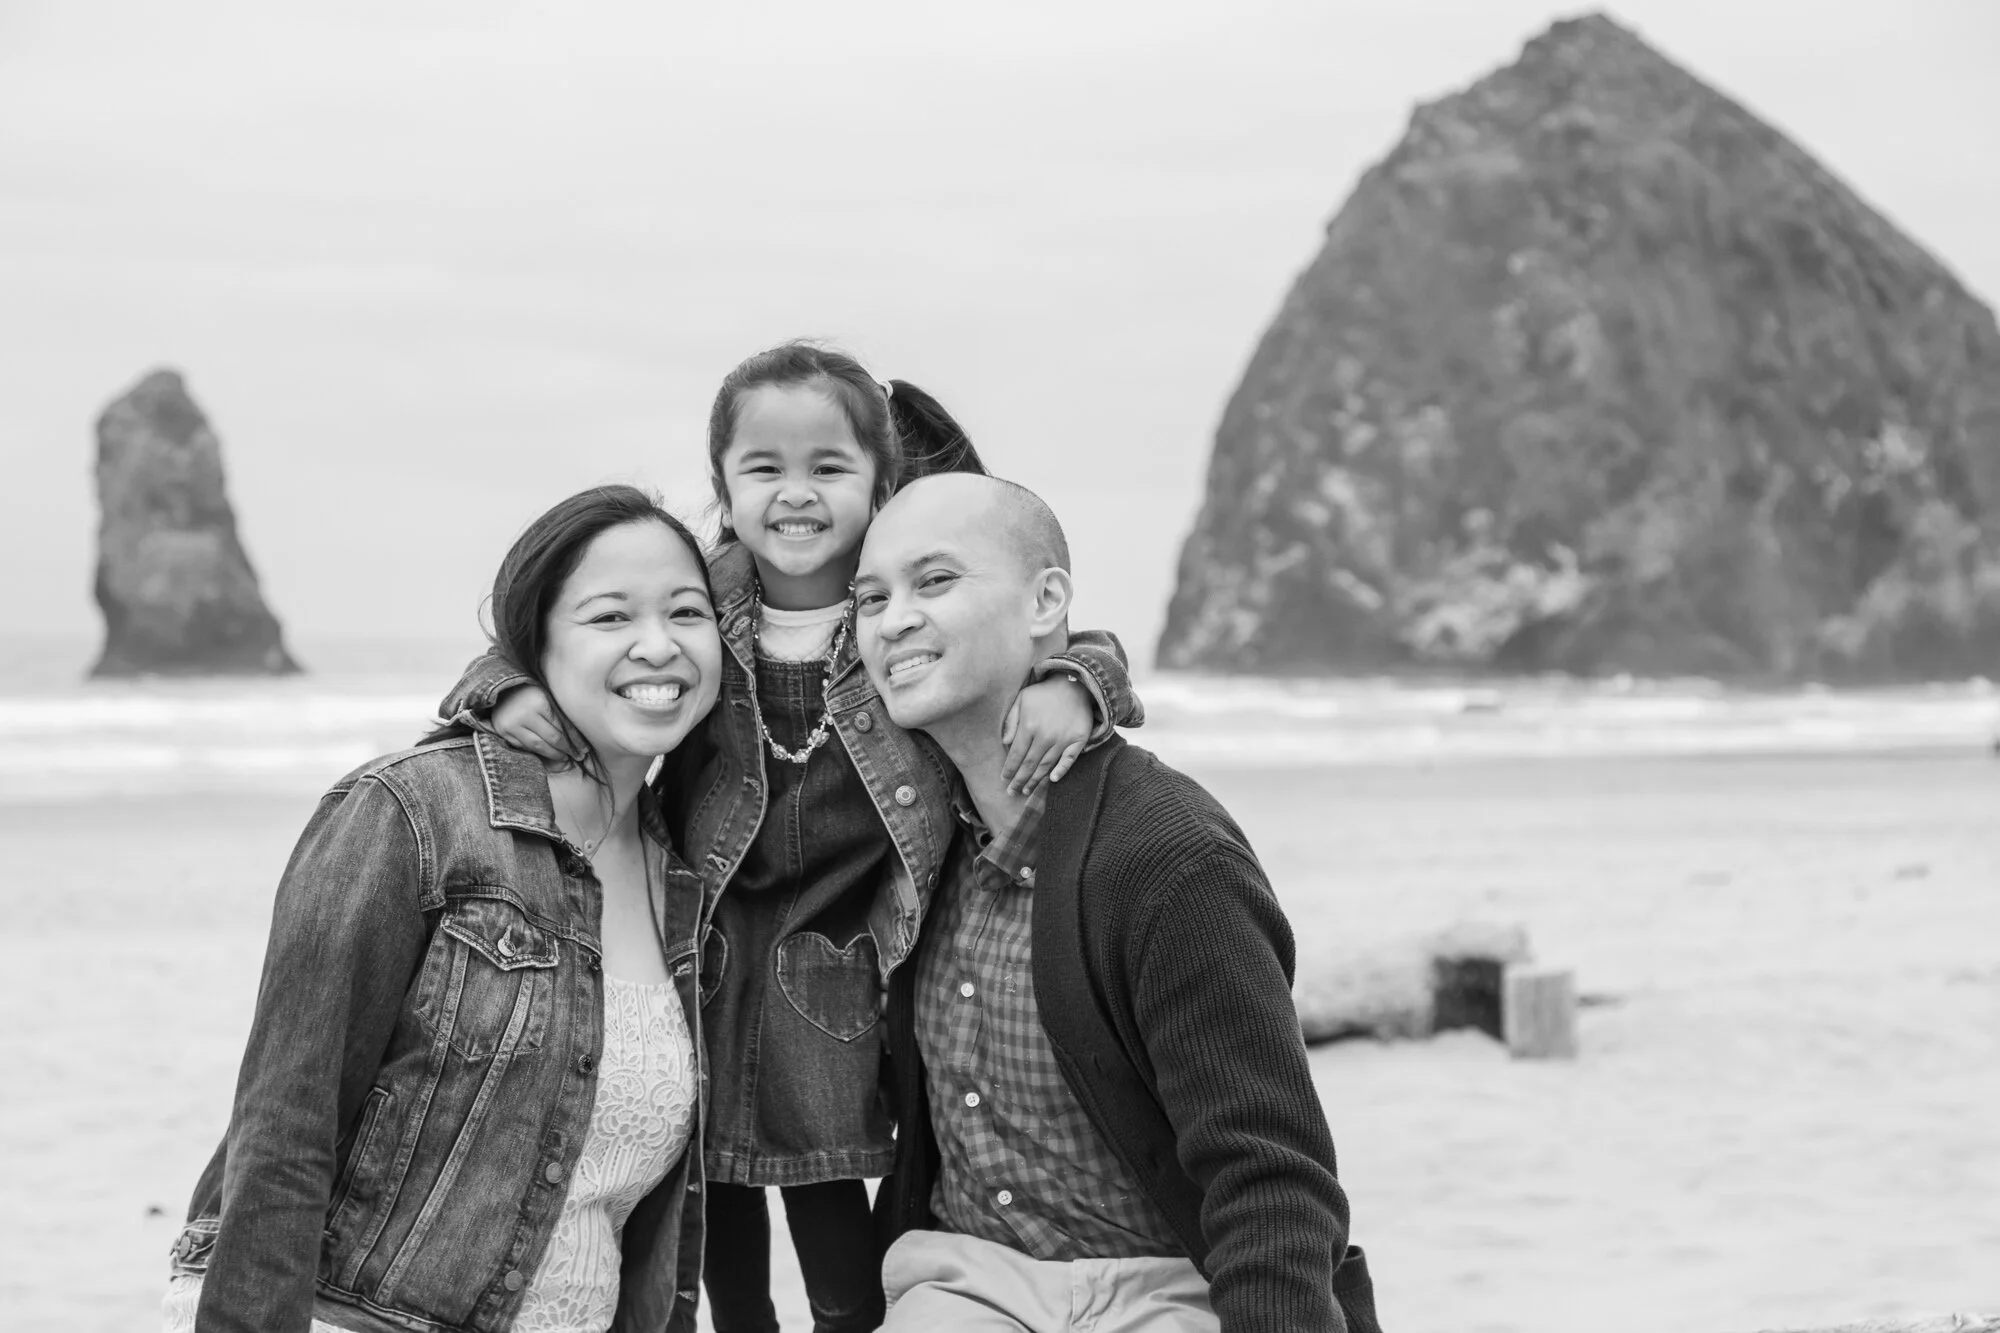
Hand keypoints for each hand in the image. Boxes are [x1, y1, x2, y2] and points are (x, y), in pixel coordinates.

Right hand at [492, 684, 581, 767]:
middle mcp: (525, 714)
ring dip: (554, 755)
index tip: (584, 749)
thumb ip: (561, 716)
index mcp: (540, 702)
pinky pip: (525, 747)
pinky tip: (547, 754)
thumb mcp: (548, 698)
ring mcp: (512, 724)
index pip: (562, 727)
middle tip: (577, 756)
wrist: (502, 690)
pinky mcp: (504, 732)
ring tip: (564, 758)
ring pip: (538, 746)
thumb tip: (579, 740)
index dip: (575, 740)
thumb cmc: (532, 693)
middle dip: (567, 750)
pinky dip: (538, 752)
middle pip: (552, 739)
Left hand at [999, 674, 1091, 794]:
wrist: (1075, 684)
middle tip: (1012, 793)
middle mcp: (1045, 736)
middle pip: (1029, 764)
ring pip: (1046, 765)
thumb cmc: (1044, 693)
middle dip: (1019, 781)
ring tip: (1027, 791)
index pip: (1016, 755)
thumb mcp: (1022, 699)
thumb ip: (1011, 720)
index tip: (1003, 780)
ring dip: (1035, 781)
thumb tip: (1004, 742)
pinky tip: (1053, 780)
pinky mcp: (1078, 740)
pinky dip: (1061, 770)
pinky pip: (1069, 759)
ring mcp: (1063, 739)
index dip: (1009, 770)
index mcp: (1029, 726)